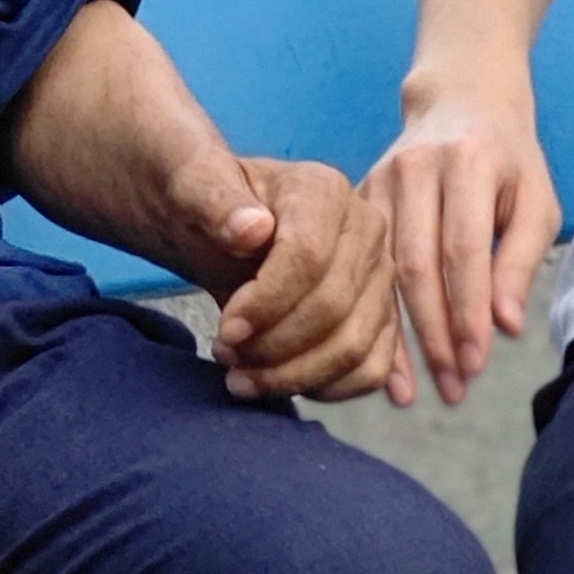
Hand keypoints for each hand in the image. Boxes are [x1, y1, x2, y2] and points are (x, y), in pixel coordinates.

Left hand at [166, 149, 405, 403]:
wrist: (220, 225)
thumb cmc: (206, 201)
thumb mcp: (192, 185)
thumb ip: (213, 198)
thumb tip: (250, 229)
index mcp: (324, 189)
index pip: (309, 257)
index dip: (266, 303)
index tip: (226, 330)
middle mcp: (366, 229)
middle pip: (333, 307)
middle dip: (273, 345)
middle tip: (226, 353)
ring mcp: (379, 275)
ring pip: (354, 346)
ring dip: (293, 375)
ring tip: (242, 376)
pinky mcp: (382, 315)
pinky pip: (370, 369)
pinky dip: (323, 388)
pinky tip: (278, 383)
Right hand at [363, 74, 560, 404]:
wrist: (458, 99)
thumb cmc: (508, 158)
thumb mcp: (535, 199)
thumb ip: (521, 260)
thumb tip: (505, 327)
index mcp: (466, 162)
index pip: (463, 249)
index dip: (468, 311)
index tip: (477, 364)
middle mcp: (415, 167)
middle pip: (417, 265)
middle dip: (434, 334)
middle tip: (452, 389)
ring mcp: (379, 179)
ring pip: (382, 270)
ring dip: (399, 335)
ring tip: (414, 391)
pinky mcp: (358, 196)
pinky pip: (362, 266)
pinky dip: (372, 316)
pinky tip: (381, 360)